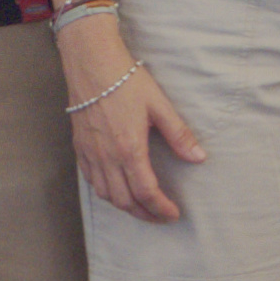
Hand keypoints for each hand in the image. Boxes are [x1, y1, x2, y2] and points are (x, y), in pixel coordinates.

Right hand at [60, 28, 205, 223]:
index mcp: (129, 149)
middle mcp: (107, 158)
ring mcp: (91, 154)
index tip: (173, 214)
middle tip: (160, 217)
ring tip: (141, 208)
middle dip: (144, 214)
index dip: (161, 208)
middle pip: (125, 201)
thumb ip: (179, 134)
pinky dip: (105, 193)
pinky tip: (115, 189)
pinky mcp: (80, 148)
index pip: (146, 192)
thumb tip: (199, 157)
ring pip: (105, 195)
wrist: (92, 64)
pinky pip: (91, 181)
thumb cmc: (126, 81)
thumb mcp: (159, 105)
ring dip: (124, 207)